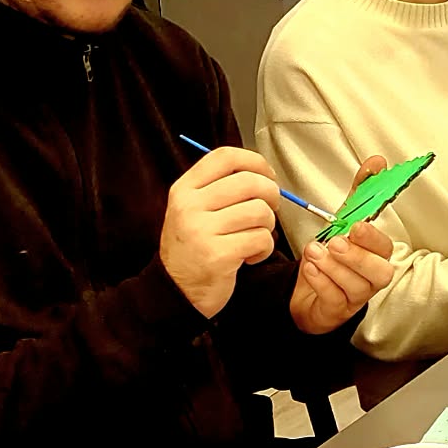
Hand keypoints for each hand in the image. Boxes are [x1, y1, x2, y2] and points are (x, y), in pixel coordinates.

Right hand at [162, 145, 280, 318]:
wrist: (175, 290)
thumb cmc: (193, 247)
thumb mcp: (193, 210)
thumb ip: (220, 187)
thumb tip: (265, 173)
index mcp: (184, 189)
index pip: (225, 157)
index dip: (255, 162)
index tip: (268, 176)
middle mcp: (189, 206)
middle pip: (250, 181)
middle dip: (271, 195)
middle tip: (270, 210)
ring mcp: (201, 231)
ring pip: (260, 211)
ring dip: (268, 226)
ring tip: (255, 237)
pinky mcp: (217, 255)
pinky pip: (261, 239)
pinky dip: (264, 249)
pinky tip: (251, 256)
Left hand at [291, 155, 397, 334]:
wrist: (308, 290)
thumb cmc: (332, 255)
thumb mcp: (343, 221)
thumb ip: (360, 192)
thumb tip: (377, 162)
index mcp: (376, 253)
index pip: (385, 247)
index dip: (372, 237)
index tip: (357, 226)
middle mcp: (372, 276)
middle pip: (379, 272)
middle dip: (357, 256)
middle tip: (334, 242)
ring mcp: (357, 296)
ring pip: (355, 286)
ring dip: (333, 267)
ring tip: (313, 252)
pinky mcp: (339, 310)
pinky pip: (334, 298)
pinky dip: (321, 282)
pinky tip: (309, 269)